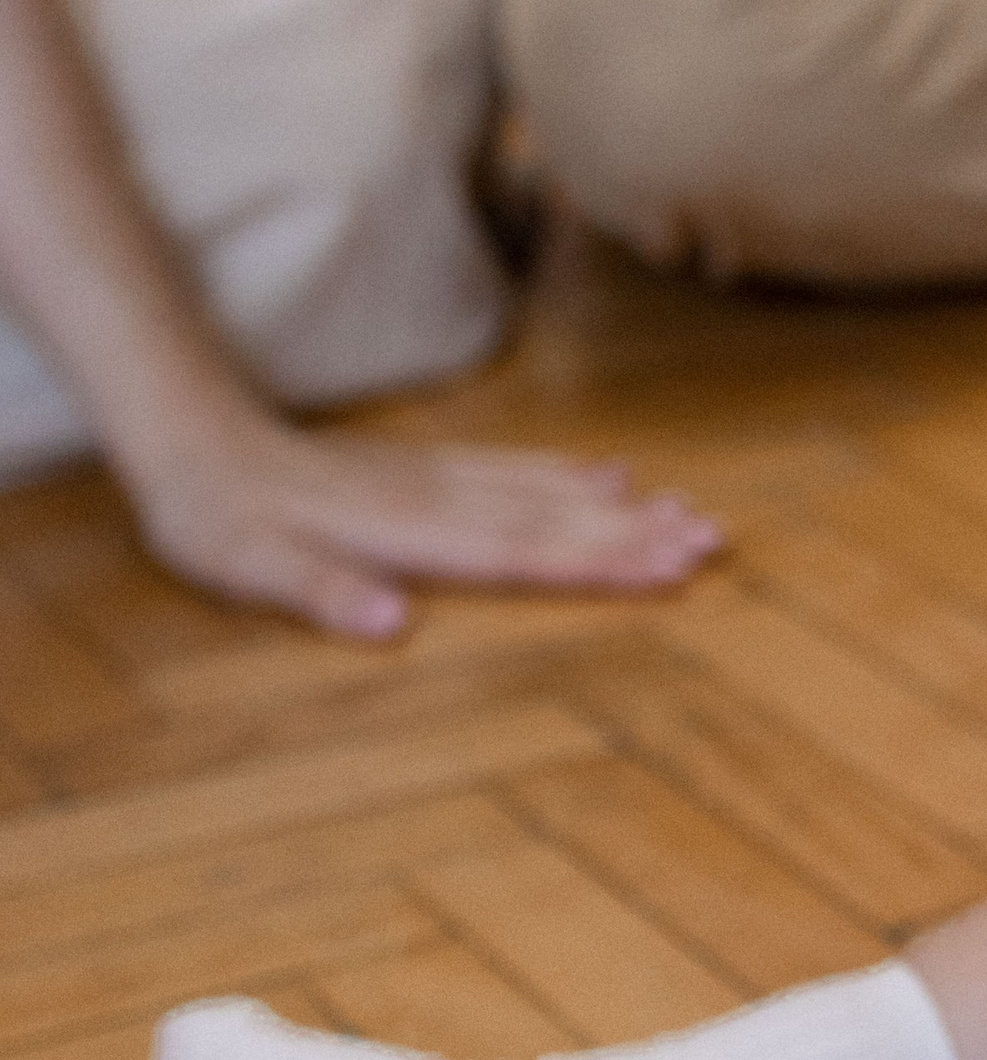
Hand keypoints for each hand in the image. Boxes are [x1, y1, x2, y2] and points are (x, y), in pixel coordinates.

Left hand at [124, 413, 724, 640]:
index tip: (671, 566)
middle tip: (717, 537)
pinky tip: (611, 470)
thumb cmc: (219, 517)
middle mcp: (439, 498)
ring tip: (692, 508)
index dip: (599, 562)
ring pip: (549, 488)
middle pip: (555, 517)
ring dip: (623, 502)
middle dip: (639, 531)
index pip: (522, 552)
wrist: (196, 434)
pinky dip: (571, 471)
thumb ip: (322, 593)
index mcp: (407, 533)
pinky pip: (518, 466)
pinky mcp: (430, 466)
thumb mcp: (249, 568)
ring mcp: (439, 476)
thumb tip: (393, 624)